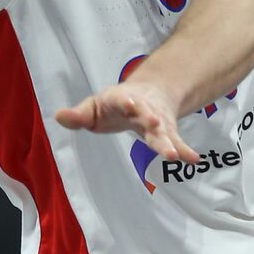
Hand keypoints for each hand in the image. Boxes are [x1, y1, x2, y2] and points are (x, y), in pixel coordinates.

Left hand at [56, 80, 199, 163]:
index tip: (132, 105)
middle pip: (147, 115)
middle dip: (152, 121)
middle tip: (157, 127)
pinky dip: (185, 151)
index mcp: (121, 100)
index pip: (123, 99)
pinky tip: (195, 160)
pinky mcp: (167, 133)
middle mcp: (143, 109)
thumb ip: (78, 115)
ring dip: (168, 142)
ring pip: (163, 132)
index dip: (127, 102)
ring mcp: (157, 121)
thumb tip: (58, 116)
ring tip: (174, 155)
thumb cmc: (114, 104)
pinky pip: (176, 143)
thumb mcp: (94, 107)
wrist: (148, 93)